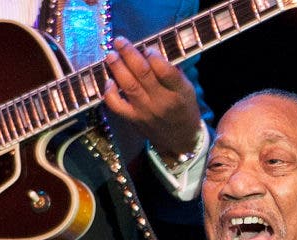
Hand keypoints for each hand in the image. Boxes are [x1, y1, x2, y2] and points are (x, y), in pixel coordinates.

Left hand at [103, 37, 201, 161]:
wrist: (180, 141)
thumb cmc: (183, 110)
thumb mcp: (187, 90)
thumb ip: (172, 72)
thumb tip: (153, 52)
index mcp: (178, 93)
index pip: (166, 71)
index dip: (154, 56)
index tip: (148, 47)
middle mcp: (161, 102)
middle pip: (143, 74)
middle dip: (129, 54)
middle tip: (119, 41)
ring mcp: (145, 112)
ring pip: (129, 86)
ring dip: (117, 68)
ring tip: (110, 55)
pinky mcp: (134, 120)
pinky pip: (117, 106)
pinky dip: (110, 93)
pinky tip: (109, 81)